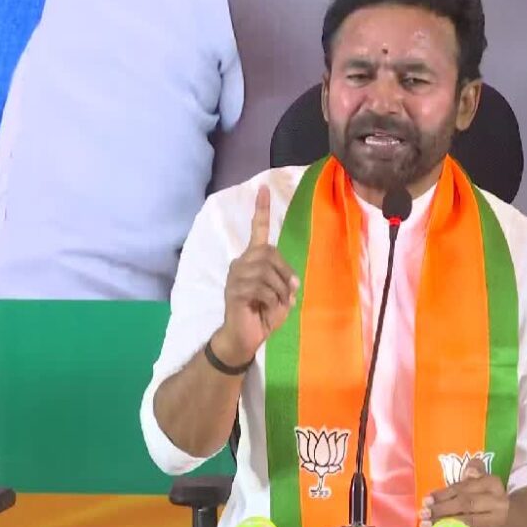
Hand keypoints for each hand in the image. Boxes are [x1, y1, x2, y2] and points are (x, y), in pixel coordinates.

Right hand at [219, 186, 297, 364]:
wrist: (245, 337)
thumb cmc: (263, 314)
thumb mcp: (282, 296)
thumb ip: (287, 282)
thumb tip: (291, 281)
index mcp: (253, 259)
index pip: (257, 230)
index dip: (261, 209)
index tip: (263, 188)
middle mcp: (241, 263)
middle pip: (269, 253)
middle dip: (285, 273)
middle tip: (288, 293)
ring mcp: (236, 276)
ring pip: (267, 272)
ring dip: (279, 291)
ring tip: (276, 304)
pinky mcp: (234, 290)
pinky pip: (262, 288)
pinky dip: (272, 300)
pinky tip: (265, 309)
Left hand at [420, 458, 509, 526]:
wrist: (514, 518)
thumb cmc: (489, 497)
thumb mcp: (484, 480)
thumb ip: (475, 471)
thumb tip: (469, 470)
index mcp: (492, 484)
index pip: (465, 488)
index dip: (444, 494)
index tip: (427, 499)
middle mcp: (497, 502)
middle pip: (466, 505)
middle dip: (441, 509)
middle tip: (423, 514)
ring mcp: (497, 522)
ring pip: (468, 523)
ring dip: (444, 525)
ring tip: (426, 525)